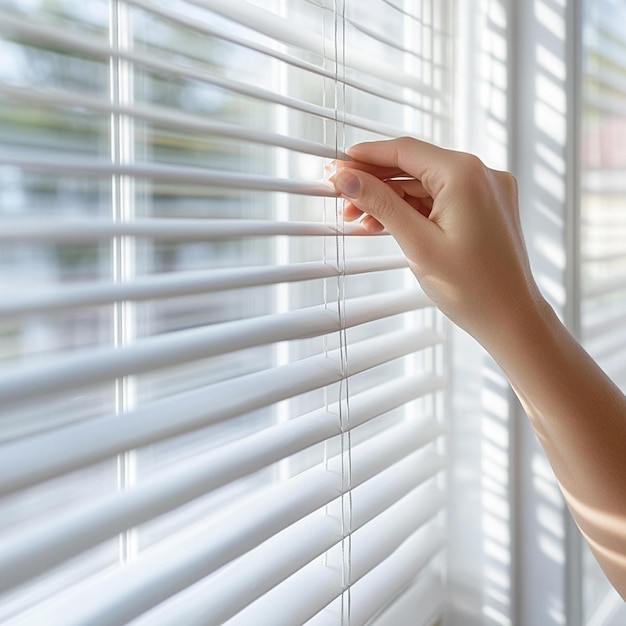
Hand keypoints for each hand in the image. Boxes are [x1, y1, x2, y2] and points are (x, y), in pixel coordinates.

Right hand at [333, 137, 542, 346]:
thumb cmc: (472, 288)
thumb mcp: (417, 244)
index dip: (366, 156)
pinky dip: (413, 209)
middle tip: (342, 197)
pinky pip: (441, 198)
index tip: (337, 164)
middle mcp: (481, 174)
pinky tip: (387, 224)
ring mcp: (487, 190)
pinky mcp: (486, 207)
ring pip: (425, 184)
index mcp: (465, 174)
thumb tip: (347, 178)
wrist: (511, 319)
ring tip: (359, 218)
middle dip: (375, 182)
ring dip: (391, 198)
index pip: (405, 151)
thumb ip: (380, 204)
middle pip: (414, 166)